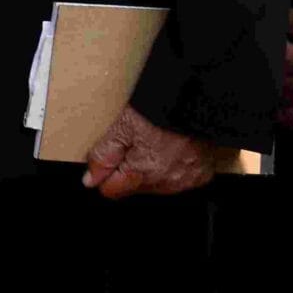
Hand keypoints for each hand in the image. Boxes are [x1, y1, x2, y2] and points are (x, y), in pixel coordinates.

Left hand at [84, 104, 216, 197]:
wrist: (199, 103)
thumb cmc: (161, 110)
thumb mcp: (122, 126)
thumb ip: (104, 156)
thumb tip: (90, 179)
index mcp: (143, 172)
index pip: (112, 190)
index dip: (105, 173)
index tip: (108, 159)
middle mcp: (166, 183)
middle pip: (134, 187)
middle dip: (130, 169)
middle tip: (136, 141)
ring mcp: (186, 181)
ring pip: (156, 185)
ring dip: (152, 170)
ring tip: (155, 143)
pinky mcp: (201, 176)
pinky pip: (179, 179)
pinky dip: (173, 168)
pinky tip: (172, 149)